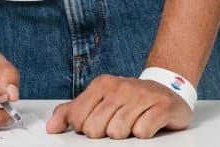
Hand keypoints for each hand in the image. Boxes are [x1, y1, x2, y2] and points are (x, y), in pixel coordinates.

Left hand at [46, 74, 191, 138]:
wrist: (168, 88)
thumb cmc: (131, 98)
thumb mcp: (99, 100)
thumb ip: (72, 111)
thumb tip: (52, 127)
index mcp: (102, 84)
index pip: (78, 119)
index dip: (85, 128)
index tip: (97, 122)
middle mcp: (121, 87)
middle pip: (96, 129)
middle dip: (105, 133)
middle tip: (117, 123)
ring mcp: (143, 95)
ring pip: (118, 131)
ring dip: (125, 134)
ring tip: (132, 123)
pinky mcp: (162, 106)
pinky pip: (142, 132)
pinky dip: (143, 133)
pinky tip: (146, 123)